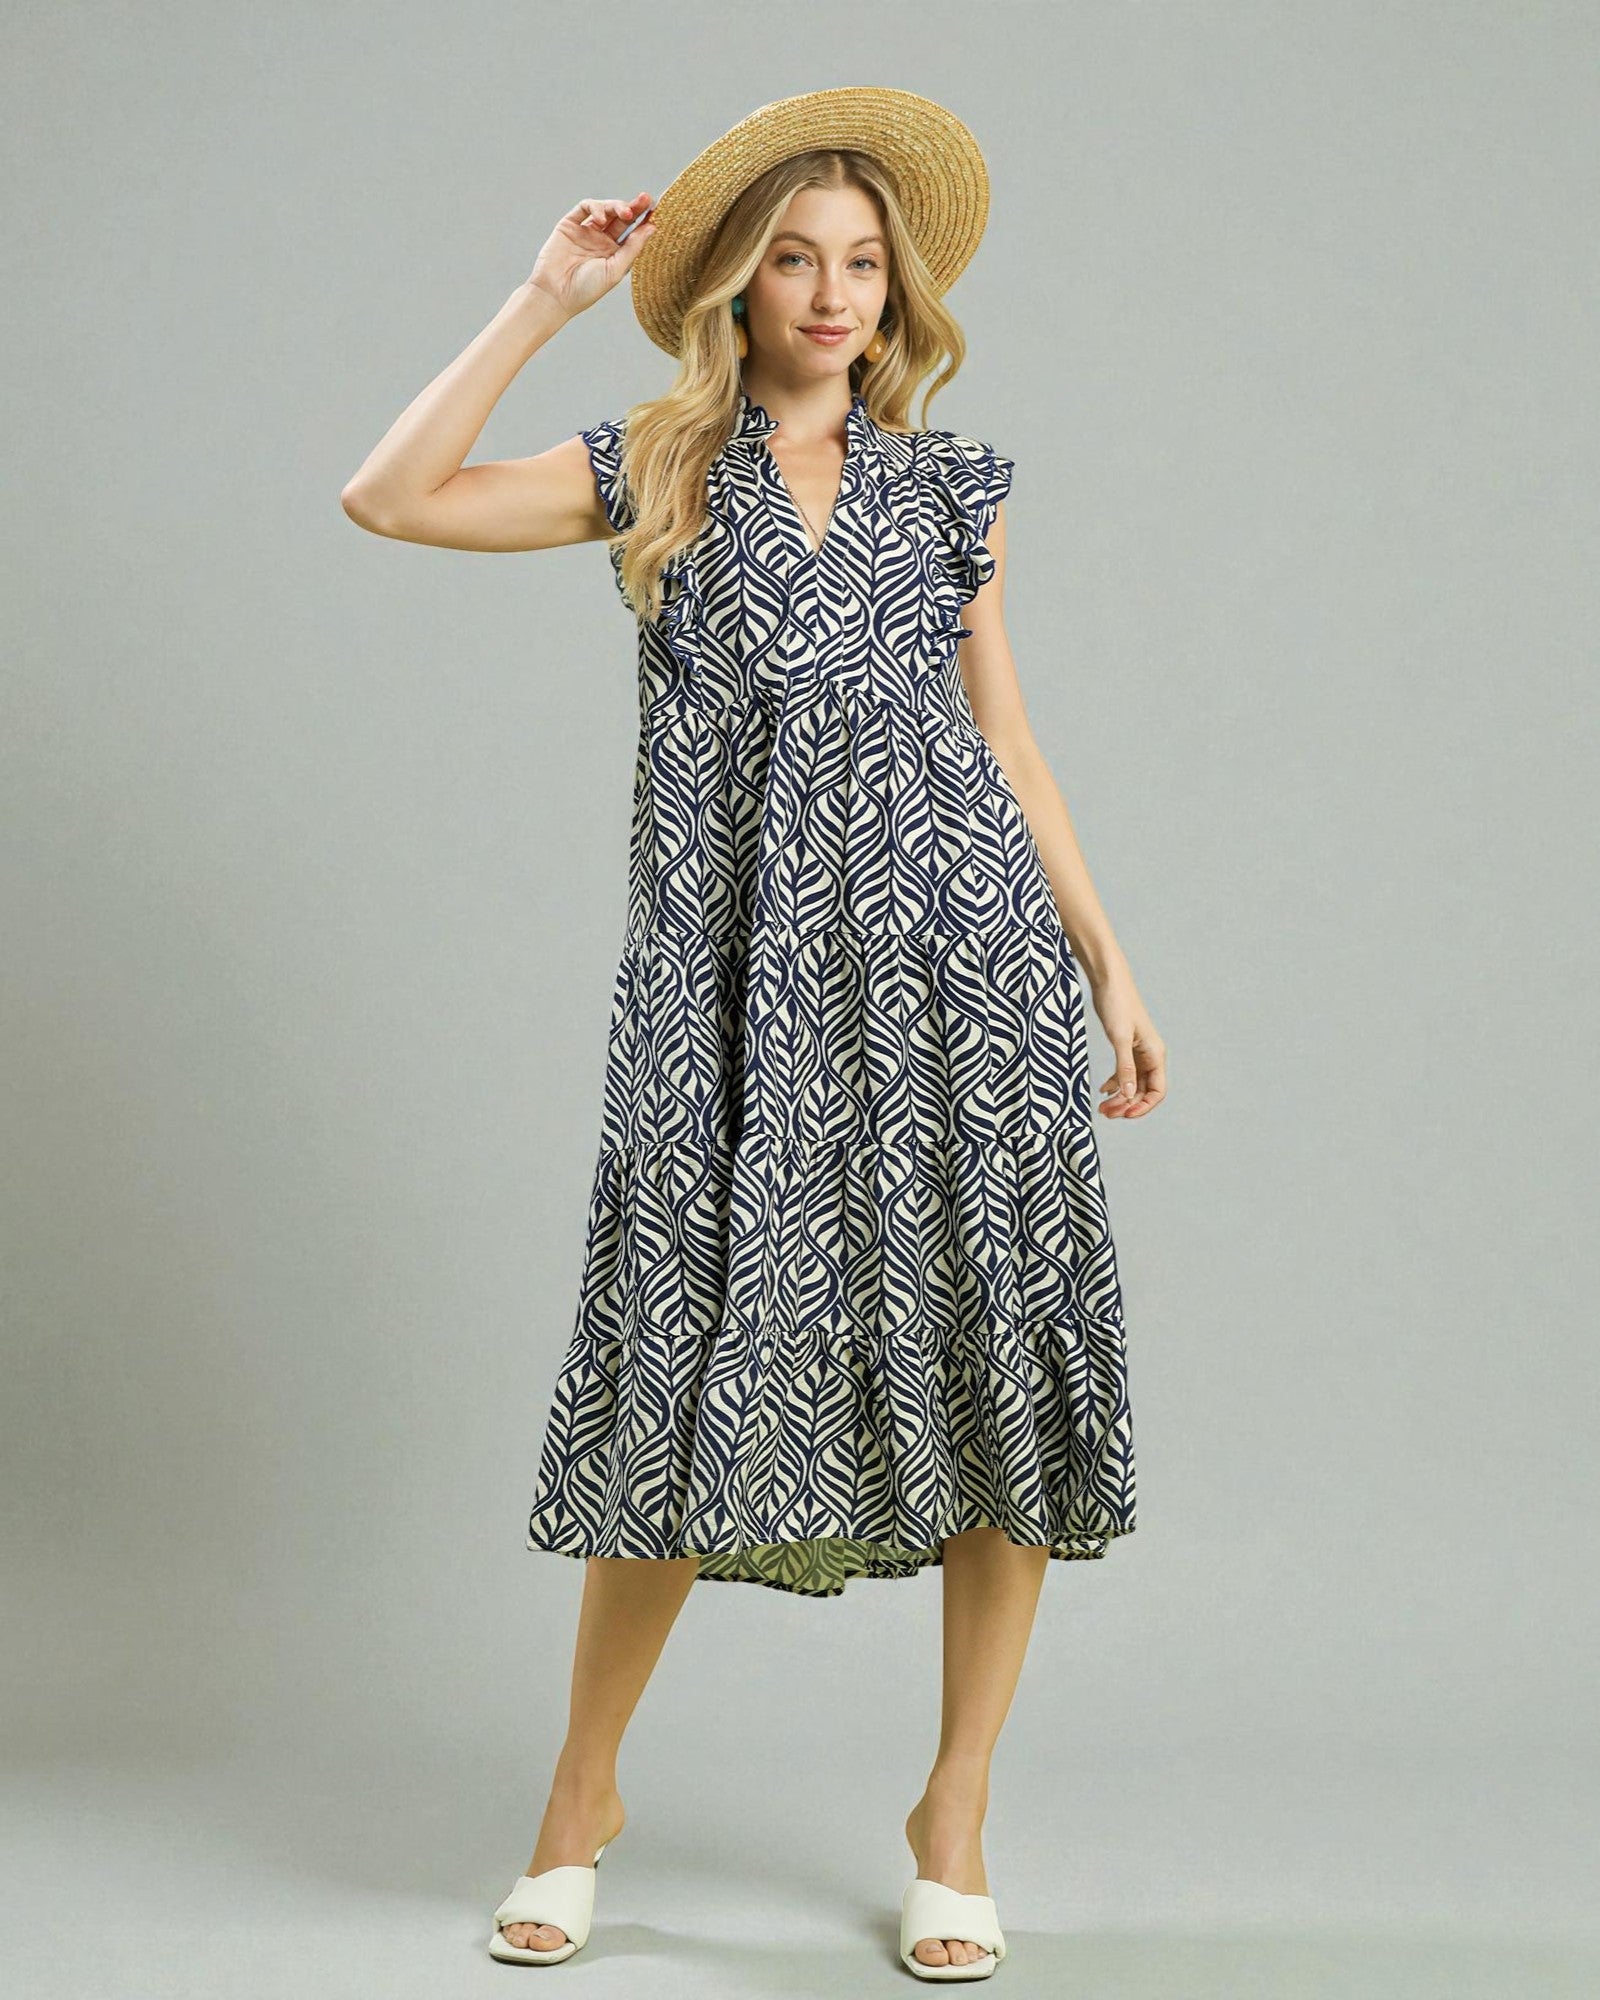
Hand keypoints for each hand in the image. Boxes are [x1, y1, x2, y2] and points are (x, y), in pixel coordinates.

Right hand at [525, 193, 657, 320]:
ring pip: (605, 209)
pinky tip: (601, 218)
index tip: (656, 209)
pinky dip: (595, 207)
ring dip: (616, 206)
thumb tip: (652, 227)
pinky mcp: (569, 225)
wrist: (556, 294)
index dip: (644, 220)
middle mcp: (601, 241)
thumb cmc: (587, 289)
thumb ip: (633, 248)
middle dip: (634, 207)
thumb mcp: (616, 269)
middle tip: (645, 199)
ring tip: (625, 213)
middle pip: (621, 218)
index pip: (633, 232)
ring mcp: (586, 231)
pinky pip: (584, 208)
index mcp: (615, 254)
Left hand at [1088, 968, 1166, 1119]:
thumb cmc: (1117, 1004)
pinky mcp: (1125, 1046)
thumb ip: (1124, 1067)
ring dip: (1119, 1097)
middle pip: (1142, 1091)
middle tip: (1105, 1113)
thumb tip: (1127, 1095)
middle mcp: (1150, 1056)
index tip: (1124, 1115)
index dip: (1143, 1106)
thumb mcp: (1119, 1038)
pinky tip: (1102, 1089)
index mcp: (1155, 1054)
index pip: (1157, 1091)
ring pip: (1132, 1084)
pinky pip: (1124, 1072)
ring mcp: (1137, 1052)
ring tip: (1101, 1107)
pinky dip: (1114, 1083)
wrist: (1108, 980)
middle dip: (1126, 1104)